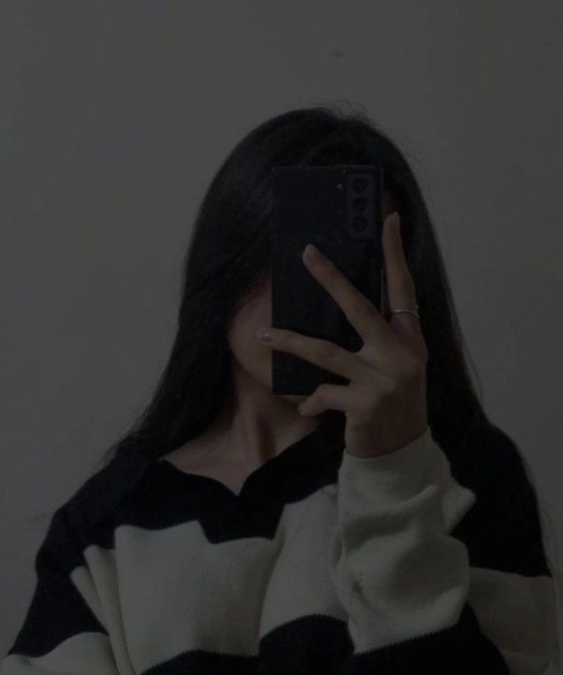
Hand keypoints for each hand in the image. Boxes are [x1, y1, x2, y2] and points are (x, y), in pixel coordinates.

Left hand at [257, 212, 429, 458]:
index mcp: (410, 339)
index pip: (403, 287)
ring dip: (290, 342)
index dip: (395, 253)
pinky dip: (312, 399)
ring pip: (325, 352)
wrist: (401, 454)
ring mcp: (383, 380)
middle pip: (359, 307)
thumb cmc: (394, 403)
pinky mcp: (364, 405)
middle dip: (331, 278)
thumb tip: (340, 301)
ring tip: (264, 334)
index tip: (387, 220)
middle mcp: (401, 354)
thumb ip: (380, 337)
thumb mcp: (396, 365)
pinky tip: (307, 406)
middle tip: (307, 252)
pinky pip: (324, 393)